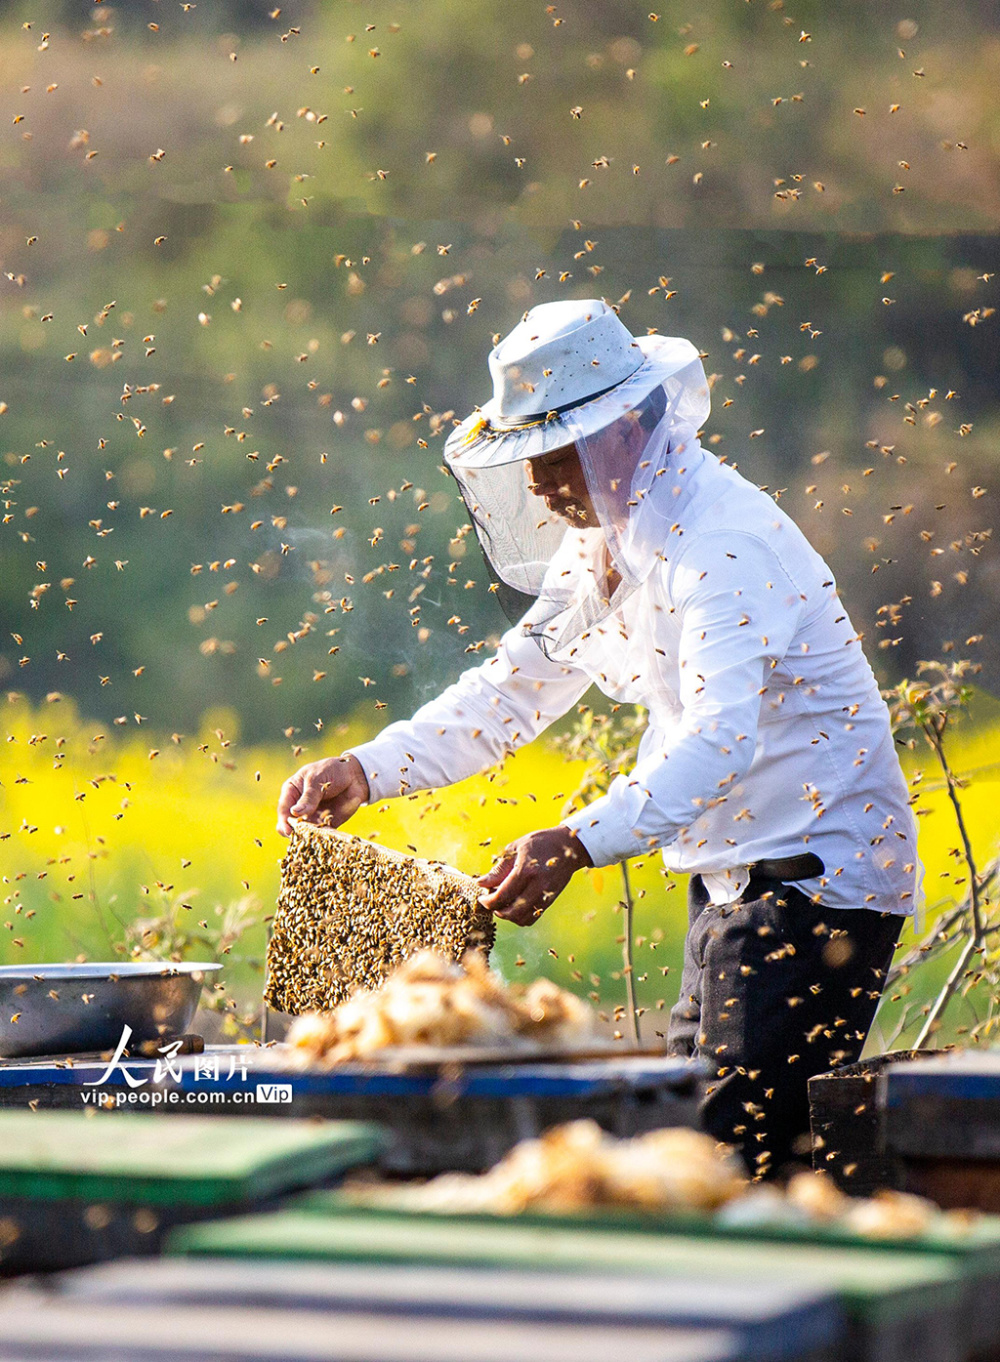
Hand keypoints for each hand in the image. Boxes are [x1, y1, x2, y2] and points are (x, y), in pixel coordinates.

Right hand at [276, 754, 369, 836]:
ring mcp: (312, 816)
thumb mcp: (317, 779)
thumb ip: (308, 797)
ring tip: (317, 835)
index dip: (284, 821)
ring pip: (305, 832)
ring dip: (310, 835)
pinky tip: (328, 836)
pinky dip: (323, 836)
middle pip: (291, 824)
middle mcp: (300, 807)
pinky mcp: (326, 823)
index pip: (284, 809)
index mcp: (292, 792)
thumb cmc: (332, 770)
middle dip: (295, 831)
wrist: (355, 775)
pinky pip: (322, 833)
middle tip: (304, 833)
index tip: (288, 831)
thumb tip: (294, 812)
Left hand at [478, 826, 592, 926]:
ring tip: (502, 904)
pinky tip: (514, 906)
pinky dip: (520, 917)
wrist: (568, 846)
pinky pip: (533, 917)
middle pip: (512, 911)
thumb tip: (481, 883)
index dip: (488, 901)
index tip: (482, 898)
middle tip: (490, 902)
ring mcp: (546, 894)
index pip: (503, 895)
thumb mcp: (515, 849)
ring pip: (523, 918)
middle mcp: (537, 885)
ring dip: (508, 916)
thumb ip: (498, 869)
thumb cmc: (539, 843)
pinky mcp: (551, 900)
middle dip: (496, 910)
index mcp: (526, 870)